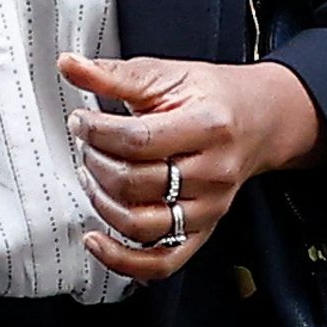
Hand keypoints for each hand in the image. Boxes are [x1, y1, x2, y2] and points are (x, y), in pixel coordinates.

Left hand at [58, 52, 322, 284]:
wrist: (258, 120)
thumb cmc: (208, 96)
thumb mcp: (165, 75)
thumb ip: (113, 74)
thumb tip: (68, 64)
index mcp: (207, 126)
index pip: (138, 141)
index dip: (97, 132)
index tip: (81, 121)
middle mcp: (212, 173)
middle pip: (136, 183)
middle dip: (97, 163)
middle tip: (88, 145)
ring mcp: (208, 208)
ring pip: (141, 224)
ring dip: (101, 202)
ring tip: (91, 176)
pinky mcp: (202, 231)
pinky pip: (161, 262)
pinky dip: (122, 260)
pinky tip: (96, 240)